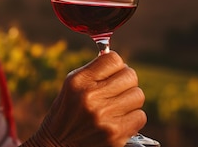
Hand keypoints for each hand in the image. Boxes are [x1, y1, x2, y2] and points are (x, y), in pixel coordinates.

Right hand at [23, 51, 146, 146]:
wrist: (58, 143)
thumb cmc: (67, 110)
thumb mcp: (71, 85)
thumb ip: (94, 71)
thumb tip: (120, 63)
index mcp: (78, 81)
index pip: (114, 59)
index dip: (116, 65)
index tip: (112, 72)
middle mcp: (90, 97)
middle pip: (130, 76)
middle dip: (126, 81)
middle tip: (117, 88)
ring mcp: (104, 117)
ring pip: (138, 95)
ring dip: (130, 99)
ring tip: (117, 105)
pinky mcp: (115, 135)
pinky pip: (140, 116)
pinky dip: (133, 117)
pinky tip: (119, 119)